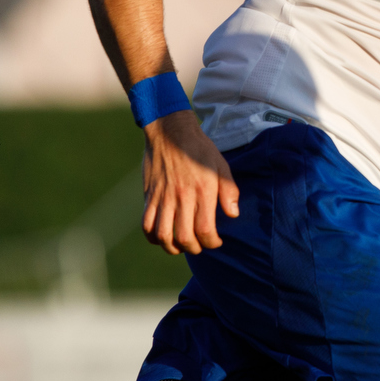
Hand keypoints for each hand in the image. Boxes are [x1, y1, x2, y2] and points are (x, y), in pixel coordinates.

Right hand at [141, 110, 240, 254]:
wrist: (171, 132)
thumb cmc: (200, 149)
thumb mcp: (221, 166)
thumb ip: (229, 191)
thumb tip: (233, 214)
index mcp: (202, 191)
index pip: (205, 229)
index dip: (211, 242)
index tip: (216, 242)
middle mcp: (182, 196)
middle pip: (183, 237)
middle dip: (194, 248)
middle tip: (199, 245)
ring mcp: (163, 197)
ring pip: (163, 235)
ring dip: (172, 247)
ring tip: (180, 246)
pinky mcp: (149, 196)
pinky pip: (146, 224)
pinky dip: (152, 237)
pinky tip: (162, 237)